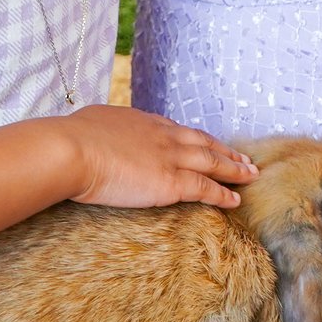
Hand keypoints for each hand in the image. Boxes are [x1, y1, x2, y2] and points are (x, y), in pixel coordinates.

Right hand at [58, 104, 255, 208]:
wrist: (72, 150)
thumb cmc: (71, 138)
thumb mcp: (91, 123)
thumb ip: (103, 129)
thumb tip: (95, 131)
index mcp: (144, 121)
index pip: (178, 130)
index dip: (197, 138)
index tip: (209, 143)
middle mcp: (163, 136)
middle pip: (203, 143)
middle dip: (225, 151)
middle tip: (244, 158)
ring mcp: (170, 158)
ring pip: (212, 163)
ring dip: (234, 169)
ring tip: (250, 175)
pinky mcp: (171, 183)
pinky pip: (205, 189)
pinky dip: (223, 194)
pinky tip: (235, 199)